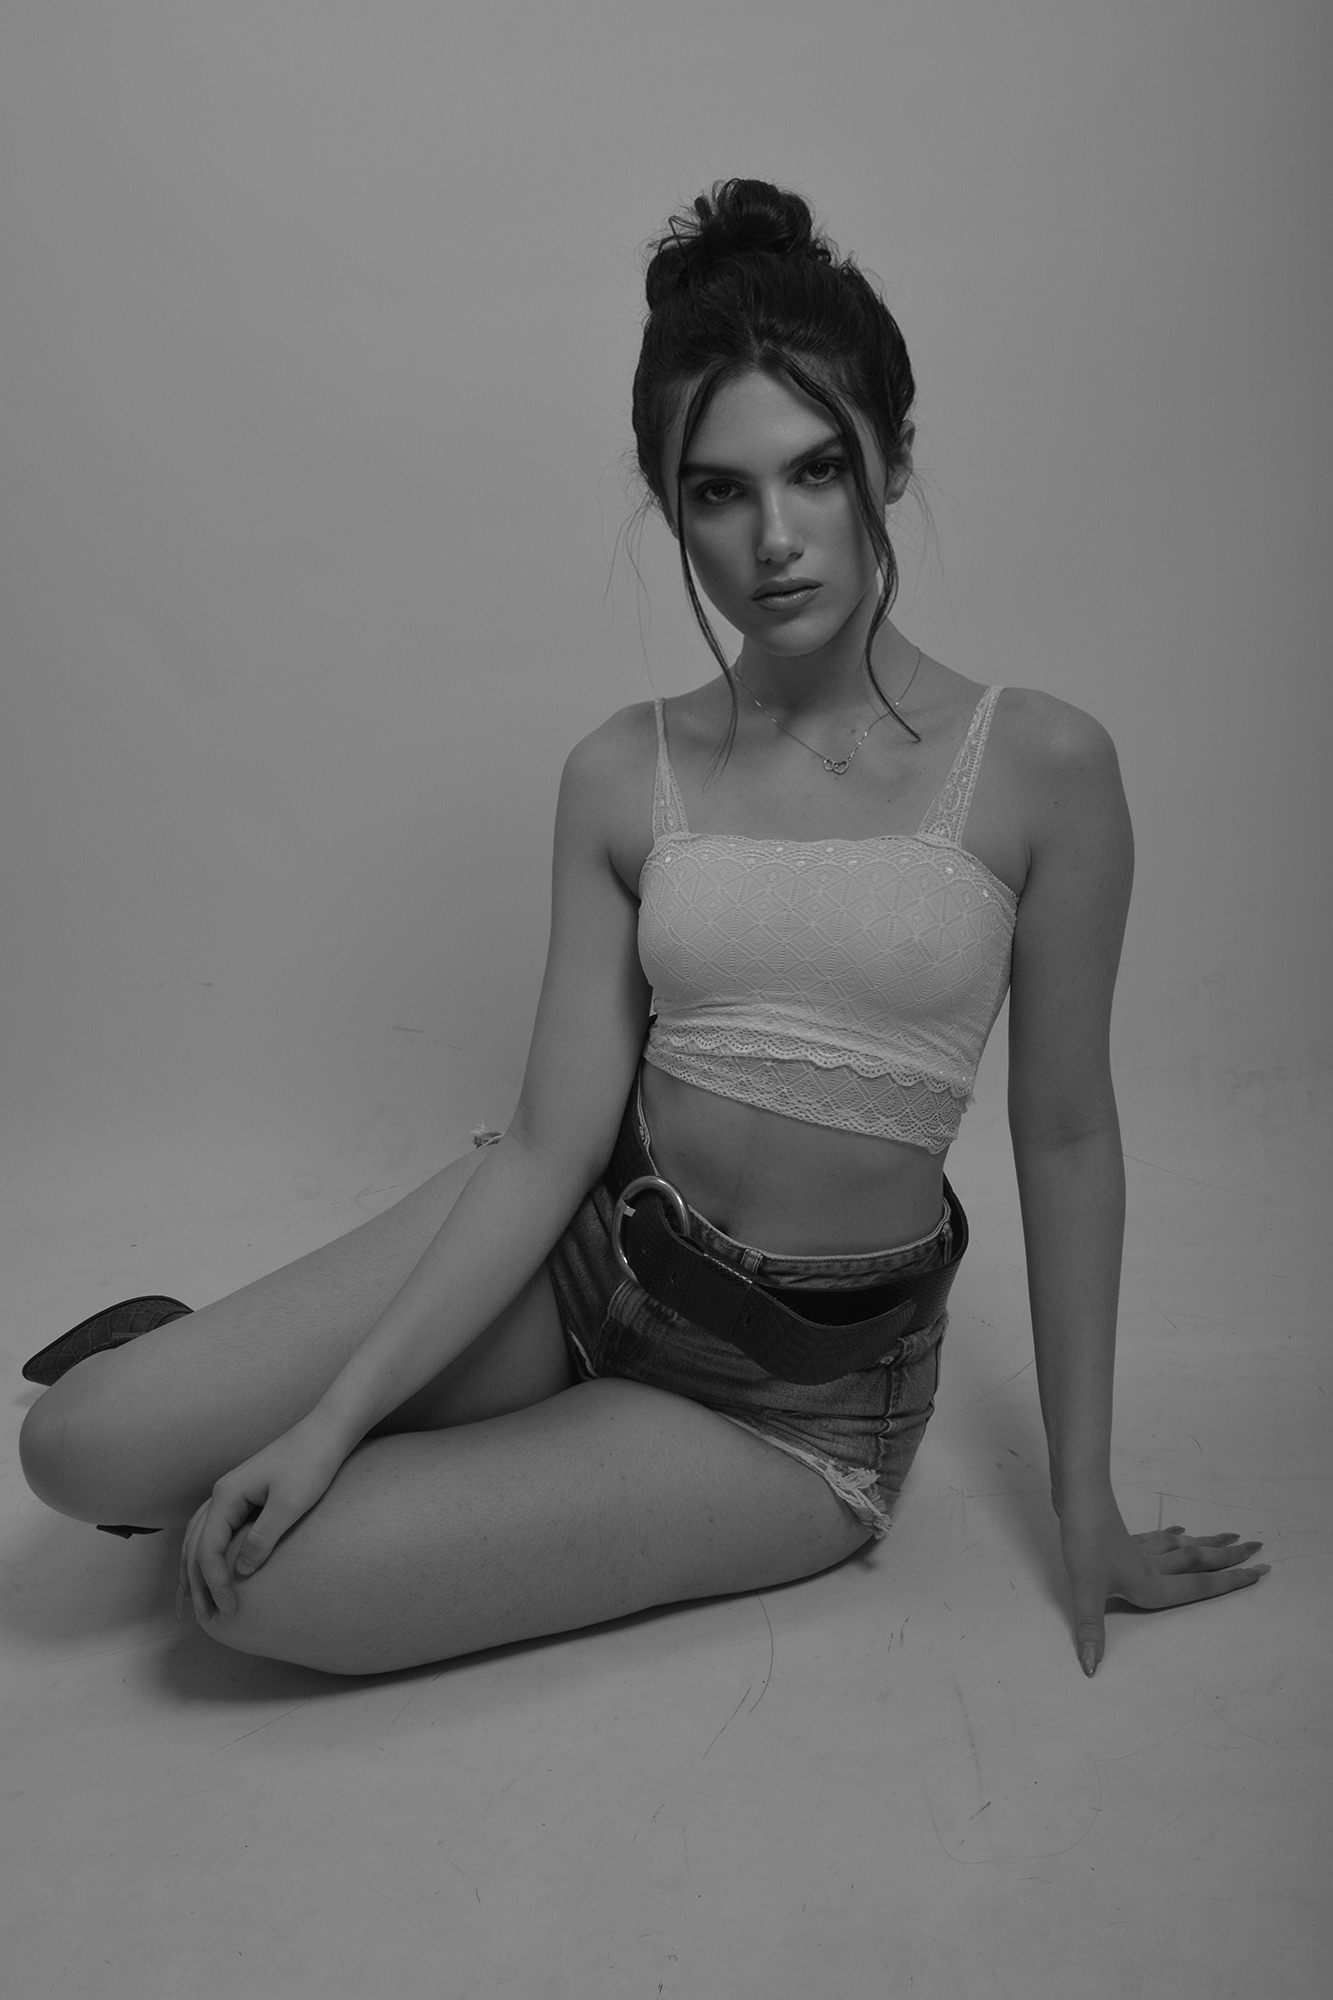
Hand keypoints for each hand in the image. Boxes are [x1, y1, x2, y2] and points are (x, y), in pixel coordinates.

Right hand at [178, 1413, 348, 1621]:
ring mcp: (230, 1492)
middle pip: (196, 1546)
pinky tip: (210, 1567)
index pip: (209, 1549)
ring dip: (194, 1570)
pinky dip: (205, 1552)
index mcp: (227, 1495)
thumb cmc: (312, 1463)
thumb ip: (263, 1538)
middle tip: (207, 1618)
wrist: (327, 1431)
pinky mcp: (244, 1494)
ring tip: (196, 1602)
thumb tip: (241, 1571)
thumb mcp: (290, 1504)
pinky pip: (213, 1529)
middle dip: (197, 1584)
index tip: (230, 1610)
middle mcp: (221, 1493)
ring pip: (199, 1538)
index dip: (215, 1583)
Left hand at [1058, 1492, 1267, 1676]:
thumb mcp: (1085, 1591)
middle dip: (1229, 1558)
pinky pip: (1157, 1538)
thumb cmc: (1083, 1543)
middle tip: (1258, 1548)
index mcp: (1152, 1583)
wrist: (1075, 1497)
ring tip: (1230, 1538)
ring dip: (1207, 1544)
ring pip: (1182, 1547)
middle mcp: (1152, 1566)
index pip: (1200, 1586)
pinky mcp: (1124, 1536)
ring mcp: (1139, 1549)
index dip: (1230, 1582)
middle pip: (1199, 1561)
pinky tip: (1179, 1530)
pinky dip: (1171, 1536)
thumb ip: (1091, 1632)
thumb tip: (1092, 1670)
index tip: (1259, 1573)